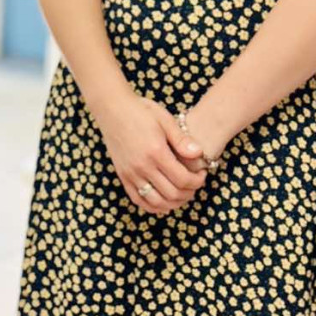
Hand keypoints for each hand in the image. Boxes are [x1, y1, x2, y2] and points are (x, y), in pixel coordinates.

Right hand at [94, 92, 207, 215]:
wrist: (112, 109)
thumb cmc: (140, 111)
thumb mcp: (165, 119)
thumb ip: (181, 139)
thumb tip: (199, 153)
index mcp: (156, 152)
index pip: (183, 179)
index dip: (197, 181)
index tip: (202, 174)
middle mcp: (142, 166)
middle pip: (172, 194)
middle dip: (189, 193)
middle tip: (195, 184)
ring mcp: (130, 174)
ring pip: (157, 202)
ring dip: (174, 203)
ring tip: (182, 193)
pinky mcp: (123, 176)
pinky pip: (139, 200)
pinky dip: (154, 207)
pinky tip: (164, 202)